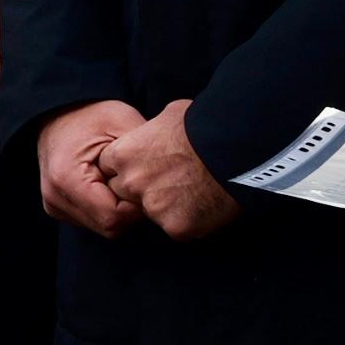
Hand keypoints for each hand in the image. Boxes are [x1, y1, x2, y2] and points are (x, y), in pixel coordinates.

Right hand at [37, 99, 140, 235]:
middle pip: (109, 228)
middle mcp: (55, 196)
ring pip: (103, 228)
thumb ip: (143, 156)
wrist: (60, 111)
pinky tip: (109, 186)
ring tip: (122, 181)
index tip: (146, 183)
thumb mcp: (123, 124)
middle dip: (130, 210)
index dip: (138, 206)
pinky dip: (107, 209)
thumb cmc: (94, 115)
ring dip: (120, 210)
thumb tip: (165, 187)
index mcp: (67, 178)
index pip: (114, 218)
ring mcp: (53, 204)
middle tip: (139, 182)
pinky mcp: (57, 207)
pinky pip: (93, 222)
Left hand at [99, 98, 240, 241]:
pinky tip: (206, 204)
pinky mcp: (176, 227)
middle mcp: (132, 183)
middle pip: (126, 195)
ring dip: (167, 207)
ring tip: (194, 191)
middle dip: (142, 191)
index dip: (129, 169)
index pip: (110, 170)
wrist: (234, 150)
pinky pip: (178, 228)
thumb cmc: (203, 126)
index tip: (147, 167)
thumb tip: (154, 134)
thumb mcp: (168, 116)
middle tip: (171, 182)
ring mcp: (153, 208)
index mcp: (123, 154)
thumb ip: (150, 132)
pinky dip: (190, 220)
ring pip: (152, 214)